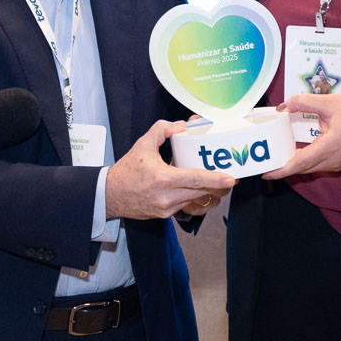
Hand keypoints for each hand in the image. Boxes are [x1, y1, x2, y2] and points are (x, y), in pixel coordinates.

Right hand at [106, 120, 234, 219]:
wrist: (110, 194)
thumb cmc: (126, 170)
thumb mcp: (143, 144)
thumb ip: (162, 130)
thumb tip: (181, 125)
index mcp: (163, 178)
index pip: (195, 180)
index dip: (215, 179)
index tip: (230, 178)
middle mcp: (166, 196)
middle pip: (201, 193)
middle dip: (219, 188)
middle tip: (230, 180)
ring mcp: (166, 208)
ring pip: (196, 202)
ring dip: (209, 195)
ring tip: (218, 186)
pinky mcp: (165, 215)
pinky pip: (187, 208)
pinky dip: (196, 200)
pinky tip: (200, 193)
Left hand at [263, 92, 340, 179]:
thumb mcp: (328, 102)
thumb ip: (303, 102)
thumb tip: (283, 106)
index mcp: (330, 147)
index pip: (300, 163)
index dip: (281, 169)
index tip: (266, 172)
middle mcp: (332, 160)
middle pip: (302, 168)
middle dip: (282, 168)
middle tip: (263, 163)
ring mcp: (336, 163)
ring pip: (309, 168)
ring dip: (292, 164)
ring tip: (274, 157)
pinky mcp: (338, 161)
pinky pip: (316, 165)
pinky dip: (303, 161)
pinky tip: (292, 152)